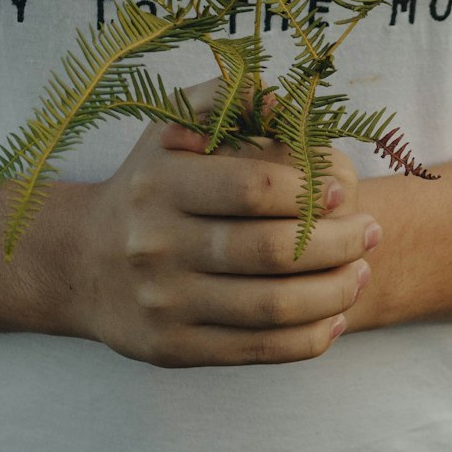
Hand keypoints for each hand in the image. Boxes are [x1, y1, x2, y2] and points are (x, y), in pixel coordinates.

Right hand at [75, 78, 380, 367]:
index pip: (253, 190)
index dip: (309, 190)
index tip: (341, 190)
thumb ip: (226, 101)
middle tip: (371, 231)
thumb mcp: (170, 128)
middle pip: (269, 252)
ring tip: (363, 273)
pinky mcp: (173, 349)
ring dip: (334, 292)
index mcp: (160, 185)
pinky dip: (309, 338)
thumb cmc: (148, 184)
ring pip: (271, 308)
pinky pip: (257, 350)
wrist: (79, 261)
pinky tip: (335, 318)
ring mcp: (164, 303)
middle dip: (338, 243)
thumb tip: (285, 100)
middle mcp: (156, 245)